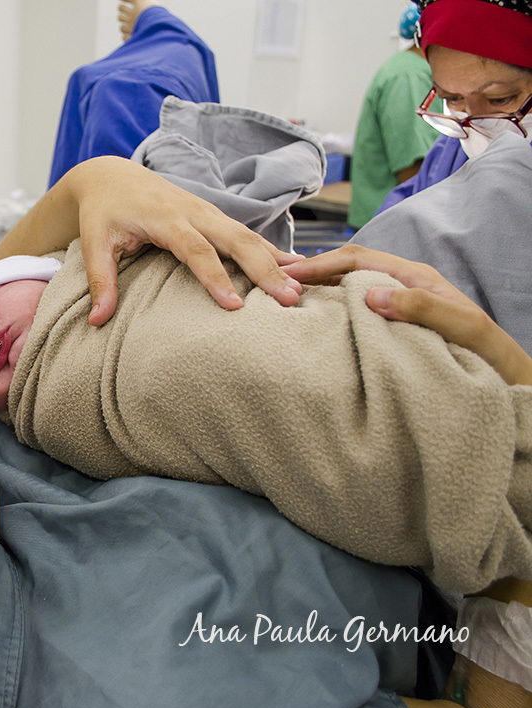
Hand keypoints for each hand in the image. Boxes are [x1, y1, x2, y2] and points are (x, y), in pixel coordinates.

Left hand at [68, 157, 303, 324]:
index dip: (215, 278)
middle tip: (288, 299)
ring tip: (302, 288)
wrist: (111, 176)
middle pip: (236, 239)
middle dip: (264, 269)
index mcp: (165, 217)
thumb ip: (99, 281)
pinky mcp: (214, 215)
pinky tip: (296, 268)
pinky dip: (272, 250)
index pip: (196, 250)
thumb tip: (96, 321)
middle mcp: (193, 211)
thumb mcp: (94, 244)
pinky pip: (247, 232)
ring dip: (276, 260)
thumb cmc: (103, 212)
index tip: (234, 306)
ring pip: (248, 234)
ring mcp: (207, 211)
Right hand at [284, 245, 531, 385]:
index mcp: (415, 277)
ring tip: (286, 293)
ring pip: (350, 283)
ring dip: (319, 285)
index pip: (359, 259)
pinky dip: (330, 303)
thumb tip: (369, 294)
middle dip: (313, 269)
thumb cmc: (485, 351)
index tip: (290, 273)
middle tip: (277, 278)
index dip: (322, 263)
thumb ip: (418, 306)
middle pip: (349, 266)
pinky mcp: (392, 321)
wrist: (503, 375)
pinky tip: (313, 315)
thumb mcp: (457, 325)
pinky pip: (355, 305)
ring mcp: (397, 302)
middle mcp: (403, 284)